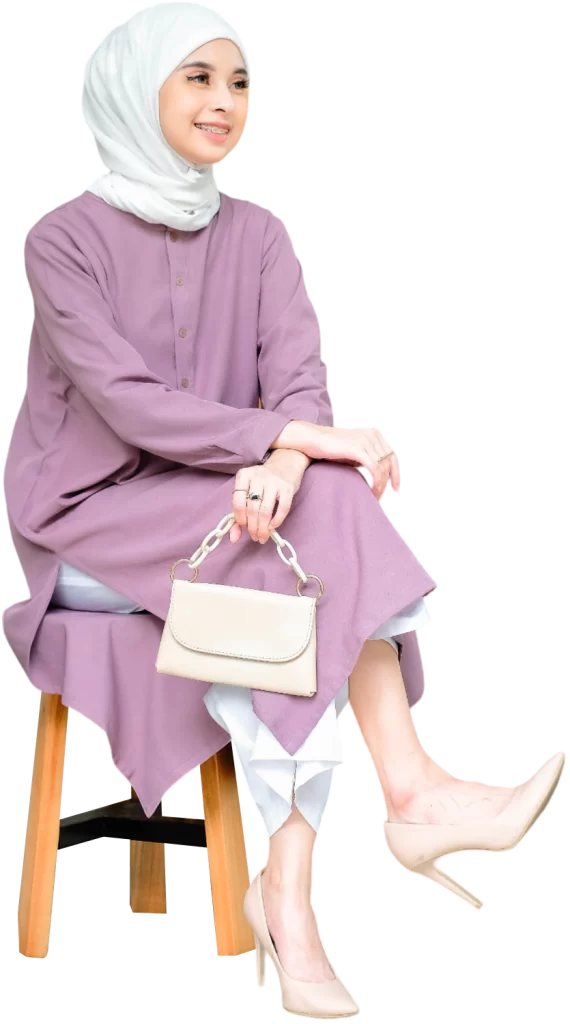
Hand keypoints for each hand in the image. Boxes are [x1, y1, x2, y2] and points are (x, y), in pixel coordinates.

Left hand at [229, 450, 309, 544]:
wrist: (285, 465)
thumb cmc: (262, 482)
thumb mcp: (247, 492)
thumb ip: (238, 514)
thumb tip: (233, 538)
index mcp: (243, 476)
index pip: (238, 502)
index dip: (240, 519)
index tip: (244, 527)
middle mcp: (258, 477)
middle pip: (252, 509)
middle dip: (253, 528)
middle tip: (255, 537)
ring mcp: (274, 482)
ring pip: (265, 511)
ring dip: (263, 528)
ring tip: (263, 536)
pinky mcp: (288, 488)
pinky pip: (282, 509)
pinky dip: (277, 521)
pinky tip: (273, 527)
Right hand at [278, 422, 401, 501]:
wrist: (311, 440)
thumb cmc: (329, 449)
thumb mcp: (353, 450)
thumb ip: (366, 457)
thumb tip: (377, 472)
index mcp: (374, 433)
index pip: (392, 455)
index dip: (396, 472)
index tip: (395, 487)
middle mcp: (373, 434)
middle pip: (391, 461)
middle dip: (393, 479)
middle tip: (392, 493)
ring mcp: (366, 440)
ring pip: (383, 467)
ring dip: (382, 485)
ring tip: (376, 497)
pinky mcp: (358, 448)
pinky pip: (375, 469)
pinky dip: (377, 483)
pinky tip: (372, 492)